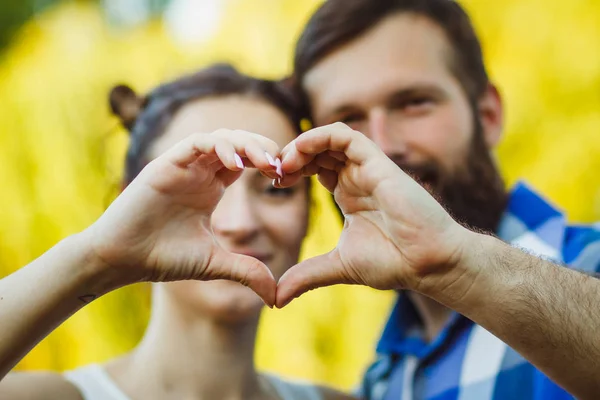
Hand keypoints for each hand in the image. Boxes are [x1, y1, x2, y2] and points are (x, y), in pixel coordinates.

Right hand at [83, 130, 280, 305]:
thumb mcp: (215, 264)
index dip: (267, 163)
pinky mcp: (166, 164)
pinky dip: (217, 146)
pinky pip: (195, 143)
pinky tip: (235, 163)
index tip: (284, 179)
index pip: (246, 160)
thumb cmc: (163, 258)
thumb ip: (247, 272)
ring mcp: (183, 166)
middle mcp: (199, 172)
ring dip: (246, 144)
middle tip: (280, 167)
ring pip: (220, 137)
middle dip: (263, 148)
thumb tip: (277, 297)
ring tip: (264, 163)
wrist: (122, 259)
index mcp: (212, 187)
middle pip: (238, 143)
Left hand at [275, 123, 469, 307]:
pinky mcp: (378, 164)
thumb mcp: (337, 267)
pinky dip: (320, 136)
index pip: (315, 167)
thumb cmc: (393, 262)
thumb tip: (276, 299)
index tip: (274, 183)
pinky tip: (301, 151)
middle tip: (274, 171)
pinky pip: (346, 137)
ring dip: (302, 144)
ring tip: (285, 163)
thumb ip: (306, 276)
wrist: (428, 264)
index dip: (292, 169)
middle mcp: (357, 177)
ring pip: (330, 138)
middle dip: (292, 155)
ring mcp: (368, 169)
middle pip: (319, 150)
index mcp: (348, 193)